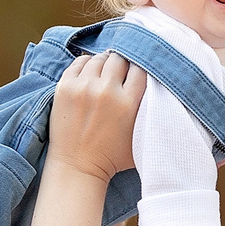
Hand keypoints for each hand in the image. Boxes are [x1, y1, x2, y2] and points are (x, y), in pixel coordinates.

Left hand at [51, 53, 144, 179]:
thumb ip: (151, 111)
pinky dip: (87, 63)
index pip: (140, 68)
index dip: (141, 67)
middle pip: (120, 59)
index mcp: (128, 102)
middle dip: (123, 64)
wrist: (78, 167)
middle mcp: (106, 91)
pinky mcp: (65, 88)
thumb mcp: (142, 136)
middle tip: (121, 72)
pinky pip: (79, 62)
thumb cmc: (113, 157)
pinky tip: (90, 72)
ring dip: (105, 62)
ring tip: (106, 72)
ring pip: (99, 58)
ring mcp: (83, 88)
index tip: (139, 72)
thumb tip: (159, 87)